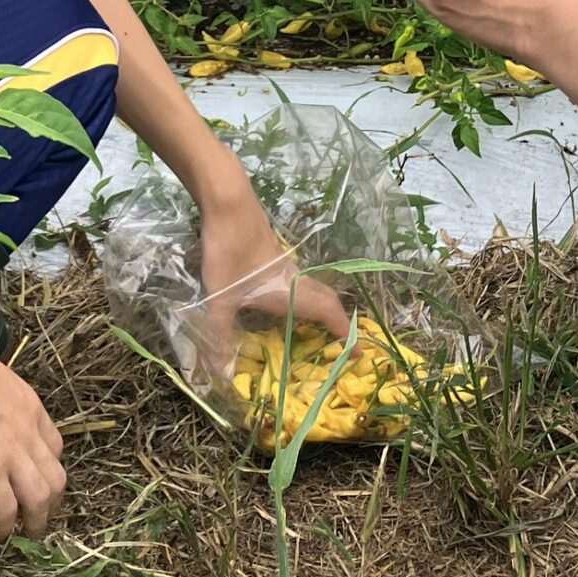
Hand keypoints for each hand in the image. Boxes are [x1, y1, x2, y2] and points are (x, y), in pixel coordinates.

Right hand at [0, 336, 64, 543]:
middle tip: (39, 519)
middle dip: (52, 503)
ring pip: (41, 499)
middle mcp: (30, 433)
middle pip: (56, 478)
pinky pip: (6, 510)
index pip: (55, 446)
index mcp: (31, 408)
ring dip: (36, 523)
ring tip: (25, 537)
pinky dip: (4, 528)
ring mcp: (13, 454)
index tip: (39, 482)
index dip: (50, 470)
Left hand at [197, 194, 349, 364]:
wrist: (227, 202)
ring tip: (315, 325)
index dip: (346, 333)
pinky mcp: (271, 253)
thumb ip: (219, 336)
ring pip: (312, 287)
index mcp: (290, 291)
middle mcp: (294, 278)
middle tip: (341, 341)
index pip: (328, 313)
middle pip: (326, 298)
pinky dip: (301, 294)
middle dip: (337, 320)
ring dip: (320, 306)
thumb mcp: (220, 298)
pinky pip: (297, 279)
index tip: (358, 352)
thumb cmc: (229, 251)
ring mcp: (284, 263)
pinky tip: (281, 299)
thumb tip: (218, 374)